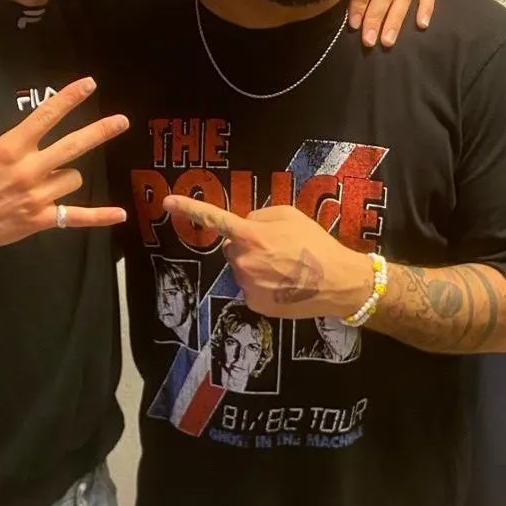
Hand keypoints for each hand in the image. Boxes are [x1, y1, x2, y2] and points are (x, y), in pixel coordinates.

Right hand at [0, 77, 128, 245]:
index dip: (69, 98)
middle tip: (122, 121)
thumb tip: (36, 138)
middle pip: (73, 146)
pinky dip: (99, 217)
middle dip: (100, 131)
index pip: (46, 116)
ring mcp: (37, 196)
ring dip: (64, 177)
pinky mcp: (41, 219)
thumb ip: (13, 142)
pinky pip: (76, 216)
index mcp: (12, 147)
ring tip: (45, 182)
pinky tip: (120, 213)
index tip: (90, 84)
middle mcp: (29, 169)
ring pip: (73, 178)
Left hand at [162, 195, 371, 318]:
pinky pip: (251, 288)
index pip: (214, 219)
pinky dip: (263, 285)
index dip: (189, 208)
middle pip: (233, 248)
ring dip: (256, 266)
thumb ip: (260, 216)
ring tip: (286, 268)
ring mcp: (247, 285)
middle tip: (278, 249)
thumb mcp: (290, 215)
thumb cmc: (316, 243)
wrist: (339, 282)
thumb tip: (245, 224)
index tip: (166, 201)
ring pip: (242, 269)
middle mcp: (242, 260)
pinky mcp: (254, 304)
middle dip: (248, 246)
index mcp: (250, 235)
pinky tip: (284, 284)